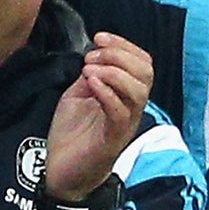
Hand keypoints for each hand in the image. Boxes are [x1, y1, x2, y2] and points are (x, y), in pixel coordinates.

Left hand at [42, 32, 152, 203]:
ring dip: (113, 72)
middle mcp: (131, 108)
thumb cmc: (72, 135)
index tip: (99, 37)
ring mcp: (124, 123)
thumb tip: (94, 57)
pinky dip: (107, 92)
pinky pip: (120, 112)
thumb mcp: (78, 96)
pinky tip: (90, 82)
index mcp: (125, 95)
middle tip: (92, 56)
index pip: (142, 63)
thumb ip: (90, 77)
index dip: (124, 45)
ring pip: (139, 91)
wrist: (62, 173)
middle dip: (119, 55)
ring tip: (89, 70)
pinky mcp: (112, 138)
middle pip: (146, 73)